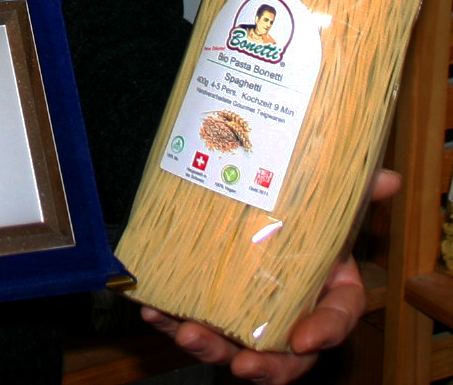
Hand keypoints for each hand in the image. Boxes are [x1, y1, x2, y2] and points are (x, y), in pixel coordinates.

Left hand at [140, 169, 400, 383]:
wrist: (248, 195)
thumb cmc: (297, 210)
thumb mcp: (326, 198)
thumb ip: (355, 190)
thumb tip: (389, 177)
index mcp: (325, 291)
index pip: (335, 321)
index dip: (323, 334)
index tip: (303, 339)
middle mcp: (286, 312)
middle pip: (284, 355)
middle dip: (263, 365)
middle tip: (240, 362)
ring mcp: (244, 313)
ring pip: (231, 344)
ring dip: (206, 345)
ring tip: (183, 331)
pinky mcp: (206, 303)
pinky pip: (187, 318)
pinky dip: (169, 317)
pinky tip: (152, 309)